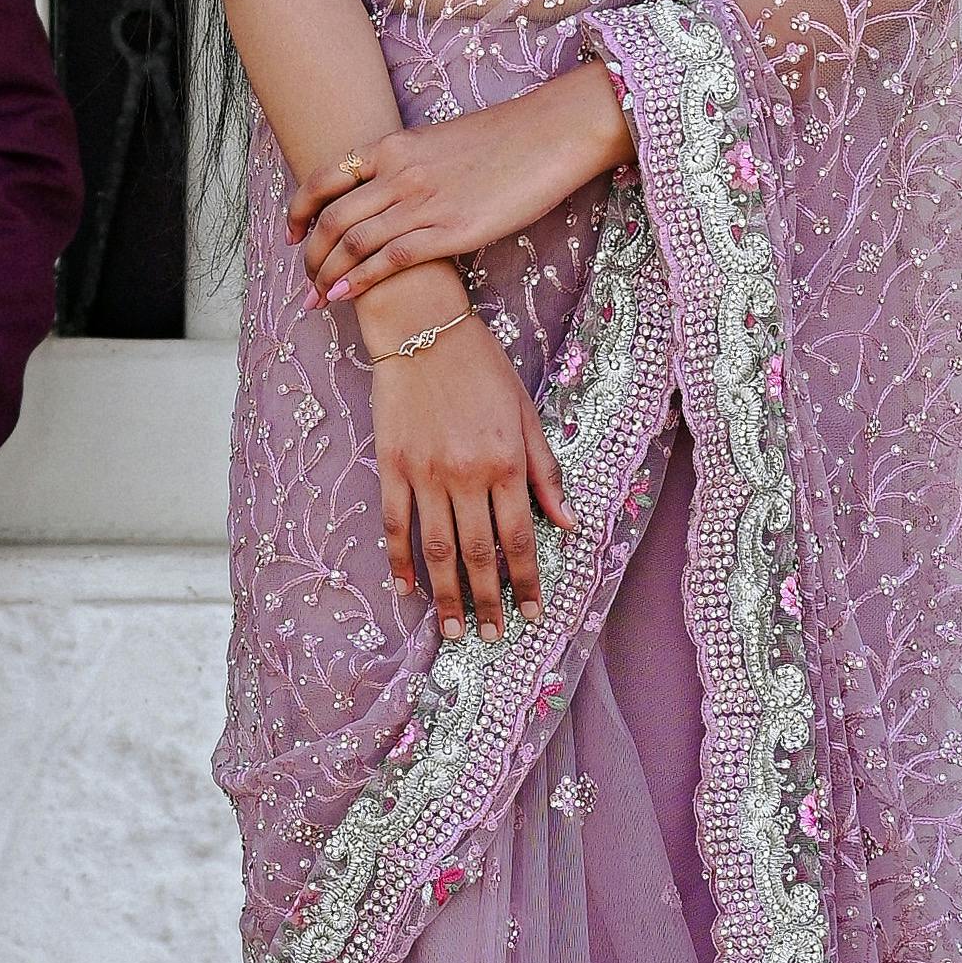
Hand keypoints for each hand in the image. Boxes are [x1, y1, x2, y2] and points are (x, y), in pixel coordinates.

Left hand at [294, 69, 630, 310]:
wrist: (550, 133)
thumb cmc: (505, 139)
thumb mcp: (441, 142)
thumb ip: (409, 165)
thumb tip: (391, 194)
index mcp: (394, 146)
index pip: (325, 178)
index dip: (299, 210)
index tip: (291, 235)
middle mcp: (398, 173)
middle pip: (332, 218)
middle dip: (309, 254)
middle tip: (304, 282)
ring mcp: (422, 202)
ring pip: (353, 242)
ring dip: (327, 274)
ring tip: (317, 298)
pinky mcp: (450, 230)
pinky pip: (390, 260)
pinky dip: (360, 279)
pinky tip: (344, 295)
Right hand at [368, 309, 569, 634]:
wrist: (421, 326)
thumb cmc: (481, 366)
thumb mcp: (525, 413)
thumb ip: (545, 471)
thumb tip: (570, 523)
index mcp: (505, 462)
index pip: (520, 537)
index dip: (527, 581)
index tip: (531, 614)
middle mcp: (466, 474)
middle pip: (477, 553)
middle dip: (488, 600)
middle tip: (492, 636)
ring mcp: (425, 472)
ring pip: (436, 549)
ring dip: (447, 595)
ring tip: (454, 630)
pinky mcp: (391, 465)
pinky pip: (394, 523)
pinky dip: (399, 560)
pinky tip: (406, 589)